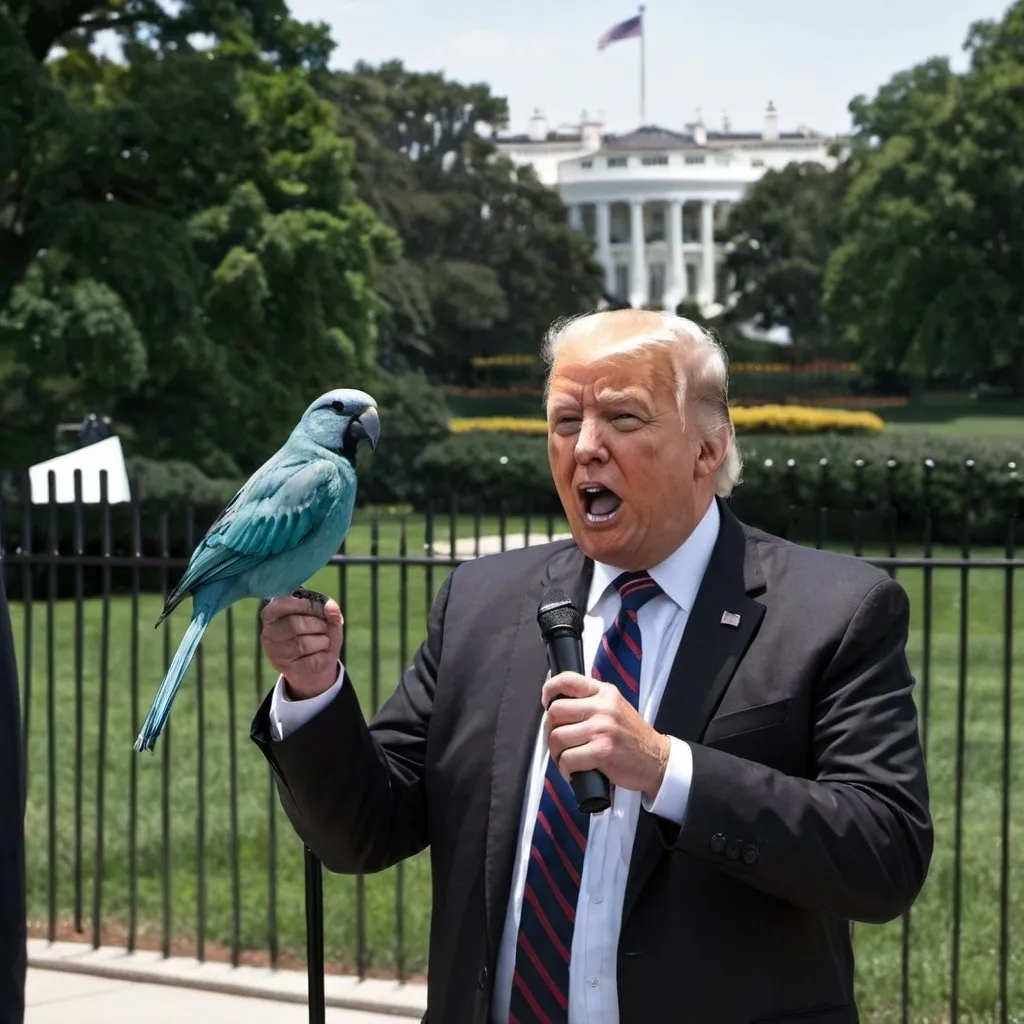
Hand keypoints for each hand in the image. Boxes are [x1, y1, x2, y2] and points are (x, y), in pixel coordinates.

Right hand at [261, 594, 343, 698]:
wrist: (318, 666)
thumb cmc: (318, 636)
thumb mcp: (327, 620)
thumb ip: (330, 611)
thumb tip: (331, 606)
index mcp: (272, 615)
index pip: (280, 604)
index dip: (302, 604)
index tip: (317, 607)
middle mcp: (268, 633)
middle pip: (293, 623)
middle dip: (316, 623)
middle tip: (324, 627)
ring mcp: (275, 652)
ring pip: (302, 642)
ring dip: (321, 639)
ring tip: (322, 640)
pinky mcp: (285, 667)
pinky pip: (307, 657)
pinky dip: (320, 652)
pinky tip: (318, 652)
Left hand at [542, 672, 670, 799]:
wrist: (657, 760)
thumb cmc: (632, 738)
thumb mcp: (615, 707)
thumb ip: (590, 701)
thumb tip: (555, 702)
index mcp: (605, 692)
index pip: (566, 680)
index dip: (549, 691)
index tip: (547, 704)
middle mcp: (603, 707)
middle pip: (555, 712)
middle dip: (550, 731)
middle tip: (559, 742)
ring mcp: (602, 729)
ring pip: (557, 737)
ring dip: (557, 753)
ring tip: (567, 759)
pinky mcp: (602, 751)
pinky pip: (568, 759)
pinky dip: (566, 769)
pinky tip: (576, 771)